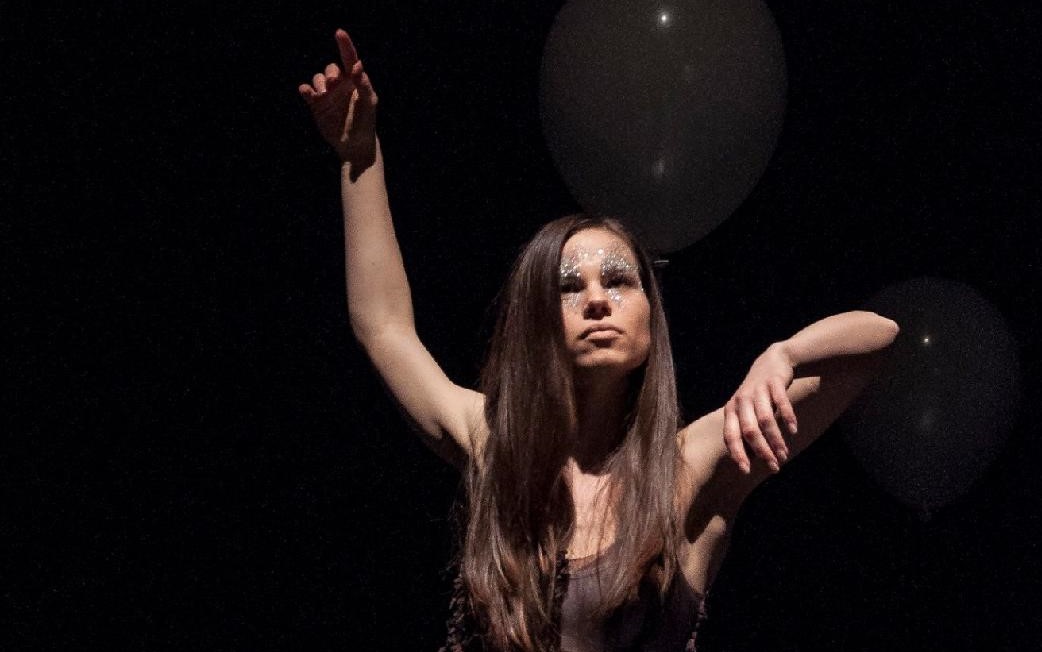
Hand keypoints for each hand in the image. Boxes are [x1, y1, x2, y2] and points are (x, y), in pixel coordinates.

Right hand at [298, 29, 377, 174]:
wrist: (354, 144)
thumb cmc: (366, 122)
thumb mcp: (368, 102)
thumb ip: (363, 83)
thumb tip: (357, 65)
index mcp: (354, 81)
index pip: (349, 58)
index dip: (344, 45)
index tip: (339, 32)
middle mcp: (340, 85)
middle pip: (330, 68)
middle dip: (330, 73)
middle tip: (333, 83)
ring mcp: (328, 94)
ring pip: (318, 78)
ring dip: (319, 83)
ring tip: (324, 94)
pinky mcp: (317, 105)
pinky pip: (307, 91)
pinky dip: (306, 90)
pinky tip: (307, 93)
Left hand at [723, 343, 797, 473]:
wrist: (772, 361)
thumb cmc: (758, 394)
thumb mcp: (747, 411)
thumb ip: (746, 431)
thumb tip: (749, 460)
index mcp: (731, 409)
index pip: (730, 436)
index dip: (737, 454)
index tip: (746, 471)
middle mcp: (741, 400)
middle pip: (749, 431)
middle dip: (762, 451)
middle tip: (774, 467)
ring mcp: (757, 390)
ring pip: (765, 420)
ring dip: (776, 440)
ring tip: (784, 454)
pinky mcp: (774, 383)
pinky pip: (781, 402)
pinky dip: (788, 418)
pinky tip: (793, 431)